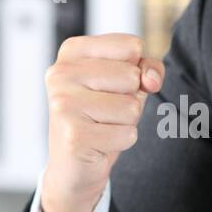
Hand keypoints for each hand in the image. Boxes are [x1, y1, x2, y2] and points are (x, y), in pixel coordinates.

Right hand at [40, 34, 163, 211]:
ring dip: (125, 123)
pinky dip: (121, 142)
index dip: (136, 70)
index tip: (112, 86)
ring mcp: (63, 104)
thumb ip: (147, 68)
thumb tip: (151, 81)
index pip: (132, 46)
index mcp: (72, 51)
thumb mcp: (127, 83)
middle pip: (132, 76)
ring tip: (101, 126)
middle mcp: (61, 73)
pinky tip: (99, 142)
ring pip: (132, 107)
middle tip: (104, 112)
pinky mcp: (74, 134)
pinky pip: (127, 134)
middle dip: (129, 99)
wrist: (73, 166)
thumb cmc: (101, 116)